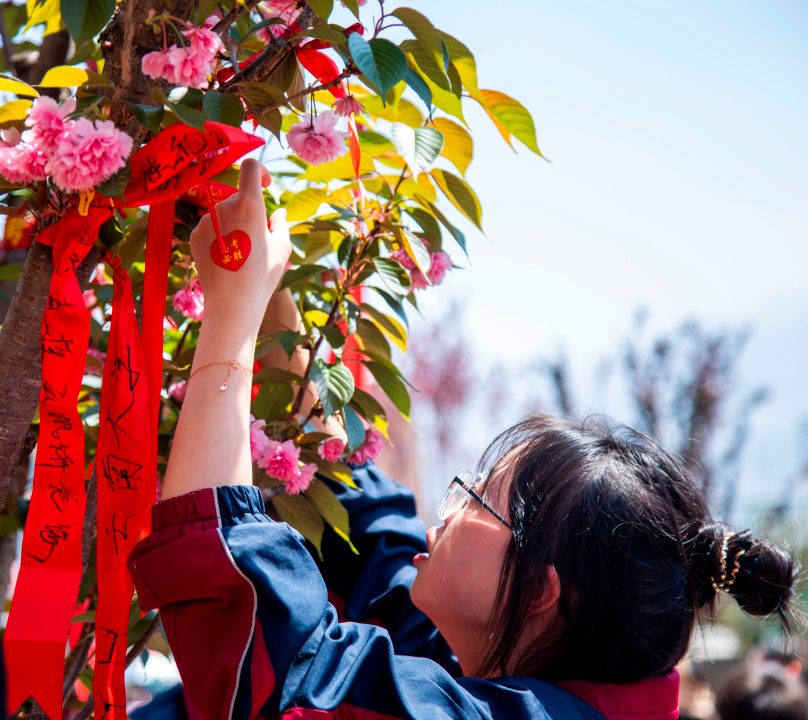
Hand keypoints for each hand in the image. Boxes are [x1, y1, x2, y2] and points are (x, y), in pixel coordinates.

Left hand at [190, 158, 290, 333]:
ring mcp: (205, 221)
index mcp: (249, 205)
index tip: (265, 186)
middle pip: (238, 197)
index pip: (251, 167)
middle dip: (249, 211)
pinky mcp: (194, 235)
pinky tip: (226, 259)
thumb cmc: (262, 276)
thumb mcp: (282, 249)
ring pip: (223, 214)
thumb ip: (280, 224)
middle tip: (257, 240)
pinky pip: (210, 227)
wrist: (231, 304)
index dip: (260, 172)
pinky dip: (219, 237)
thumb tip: (277, 214)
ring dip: (233, 225)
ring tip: (241, 255)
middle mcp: (223, 206)